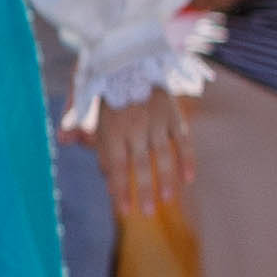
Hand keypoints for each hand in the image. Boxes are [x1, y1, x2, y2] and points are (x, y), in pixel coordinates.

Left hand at [95, 90, 194, 215]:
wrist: (130, 63)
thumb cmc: (110, 97)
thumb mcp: (92, 115)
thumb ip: (87, 138)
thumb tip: (87, 161)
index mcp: (111, 130)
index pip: (115, 166)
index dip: (119, 189)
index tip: (124, 211)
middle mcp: (134, 128)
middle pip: (139, 165)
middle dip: (143, 191)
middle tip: (147, 213)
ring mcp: (155, 121)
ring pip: (163, 155)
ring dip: (166, 179)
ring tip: (168, 200)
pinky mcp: (173, 115)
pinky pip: (183, 140)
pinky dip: (187, 159)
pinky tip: (189, 179)